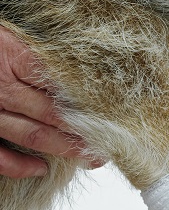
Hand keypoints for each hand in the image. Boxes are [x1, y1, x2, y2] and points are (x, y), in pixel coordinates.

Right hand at [0, 25, 98, 177]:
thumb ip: (42, 59)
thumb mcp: (14, 40)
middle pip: (54, 115)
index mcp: (14, 60)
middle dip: (86, 132)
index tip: (115, 117)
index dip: (91, 105)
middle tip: (112, 143)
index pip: (62, 87)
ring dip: (65, 150)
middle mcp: (2, 89)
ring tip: (91, 158)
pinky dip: (19, 166)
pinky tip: (41, 169)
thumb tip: (81, 76)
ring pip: (32, 135)